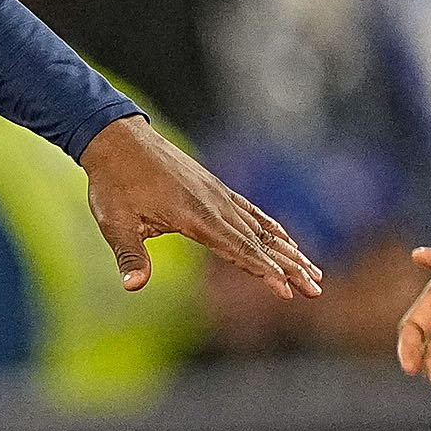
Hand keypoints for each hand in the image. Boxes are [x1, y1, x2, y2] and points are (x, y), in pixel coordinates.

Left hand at [81, 116, 322, 297]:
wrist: (119, 140)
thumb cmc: (114, 184)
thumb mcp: (115, 222)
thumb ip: (129, 255)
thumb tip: (132, 285)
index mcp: (195, 216)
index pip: (238, 249)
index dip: (264, 272)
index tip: (286, 291)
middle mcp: (215, 205)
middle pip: (260, 242)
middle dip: (290, 267)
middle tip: (316, 290)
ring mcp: (219, 195)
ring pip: (262, 227)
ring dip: (289, 251)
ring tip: (313, 272)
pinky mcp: (216, 189)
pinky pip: (252, 211)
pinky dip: (273, 228)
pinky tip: (287, 240)